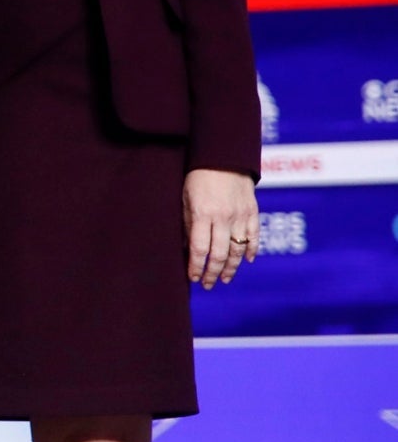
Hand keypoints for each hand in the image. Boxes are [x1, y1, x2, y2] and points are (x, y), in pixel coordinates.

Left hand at [183, 167, 258, 288]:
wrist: (224, 157)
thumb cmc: (198, 177)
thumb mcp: (185, 198)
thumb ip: (188, 224)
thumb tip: (189, 249)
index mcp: (203, 214)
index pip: (200, 249)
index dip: (196, 266)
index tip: (193, 278)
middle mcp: (224, 218)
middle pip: (220, 254)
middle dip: (213, 272)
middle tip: (208, 284)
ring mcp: (241, 216)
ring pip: (239, 250)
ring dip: (232, 268)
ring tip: (224, 279)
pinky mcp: (253, 212)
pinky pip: (254, 237)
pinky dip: (251, 251)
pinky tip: (246, 261)